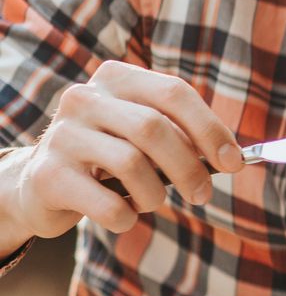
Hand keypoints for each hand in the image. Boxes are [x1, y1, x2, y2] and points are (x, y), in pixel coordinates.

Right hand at [0, 61, 243, 249]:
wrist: (41, 185)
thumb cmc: (111, 158)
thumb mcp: (145, 137)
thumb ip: (184, 137)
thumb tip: (234, 158)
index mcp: (116, 78)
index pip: (175, 93)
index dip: (211, 129)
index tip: (234, 163)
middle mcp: (84, 98)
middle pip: (154, 128)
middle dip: (189, 167)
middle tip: (203, 195)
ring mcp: (61, 135)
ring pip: (132, 164)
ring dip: (155, 195)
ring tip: (149, 201)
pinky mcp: (48, 175)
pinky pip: (109, 204)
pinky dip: (127, 217)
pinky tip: (122, 214)